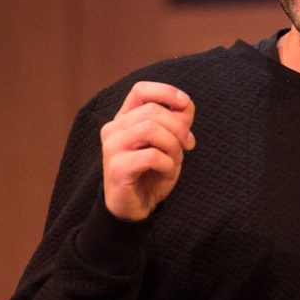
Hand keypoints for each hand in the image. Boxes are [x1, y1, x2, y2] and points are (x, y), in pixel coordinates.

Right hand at [100, 81, 195, 220]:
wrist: (136, 209)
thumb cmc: (151, 174)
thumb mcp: (169, 144)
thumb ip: (177, 123)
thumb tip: (185, 104)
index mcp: (124, 119)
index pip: (140, 90)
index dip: (165, 92)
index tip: (184, 103)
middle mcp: (113, 129)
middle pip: (152, 110)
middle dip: (178, 127)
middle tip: (187, 146)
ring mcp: (112, 147)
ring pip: (150, 129)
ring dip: (172, 145)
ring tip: (174, 161)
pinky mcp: (117, 167)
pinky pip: (151, 155)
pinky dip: (167, 164)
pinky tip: (166, 173)